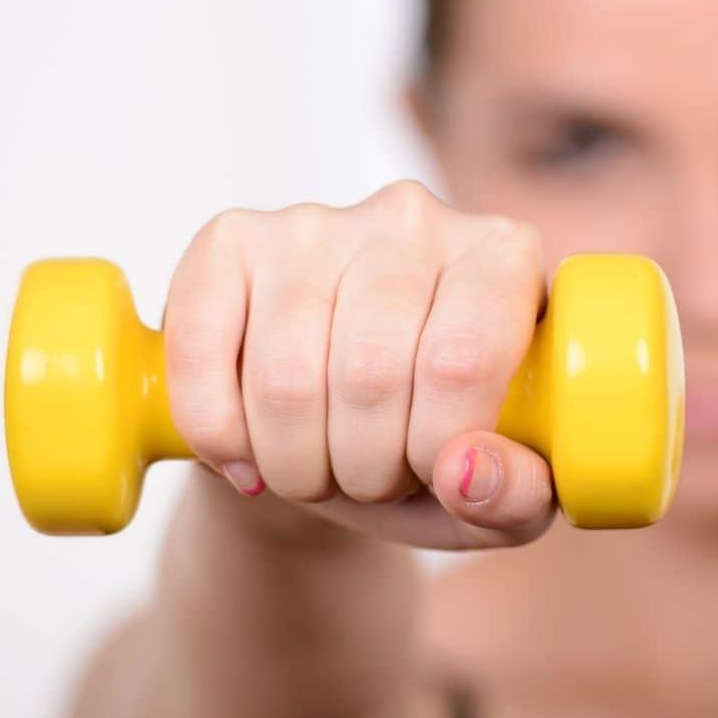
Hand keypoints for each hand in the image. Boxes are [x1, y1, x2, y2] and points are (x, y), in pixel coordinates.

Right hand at [164, 180, 554, 548]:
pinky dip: (217, 434)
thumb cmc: (424, 452)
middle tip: (368, 479)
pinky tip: (243, 455)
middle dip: (363, 469)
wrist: (326, 435)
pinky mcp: (228, 242)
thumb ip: (516, 498)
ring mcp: (313, 224)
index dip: (433, 449)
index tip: (430, 475)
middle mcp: (411, 219)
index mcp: (500, 260)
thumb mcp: (493, 496)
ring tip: (316, 467)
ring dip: (294, 465)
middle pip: (368, 376)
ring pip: (285, 379)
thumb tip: (466, 472)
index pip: (461, 361)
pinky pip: (202, 354)